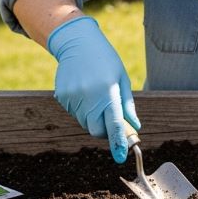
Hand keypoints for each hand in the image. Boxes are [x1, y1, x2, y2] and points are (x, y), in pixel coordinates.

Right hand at [47, 16, 139, 162]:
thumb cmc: (106, 61)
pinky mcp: (62, 97)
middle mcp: (89, 96)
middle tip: (110, 123)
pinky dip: (82, 109)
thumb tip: (135, 127)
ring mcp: (73, 97)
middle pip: (96, 131)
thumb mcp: (122, 79)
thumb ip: (127, 105)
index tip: (121, 156)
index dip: (118, 142)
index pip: (114, 124)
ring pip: (85, 122)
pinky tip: (85, 91)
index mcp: (107, 91)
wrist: (78, 42)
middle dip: (104, 132)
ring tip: (96, 96)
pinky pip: (74, 113)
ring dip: (93, 118)